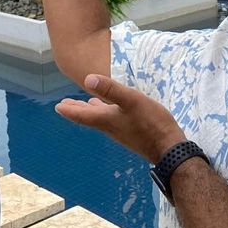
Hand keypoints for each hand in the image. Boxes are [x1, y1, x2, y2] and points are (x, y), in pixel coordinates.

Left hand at [55, 73, 186, 162]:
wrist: (169, 149)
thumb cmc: (151, 123)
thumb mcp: (131, 100)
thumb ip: (110, 90)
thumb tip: (87, 78)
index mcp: (107, 119)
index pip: (83, 115)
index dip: (70, 110)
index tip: (58, 106)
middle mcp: (110, 127)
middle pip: (89, 118)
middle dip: (76, 110)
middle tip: (63, 105)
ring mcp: (121, 131)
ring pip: (100, 119)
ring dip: (89, 111)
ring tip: (84, 104)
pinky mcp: (131, 132)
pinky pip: (112, 120)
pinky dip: (105, 113)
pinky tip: (111, 110)